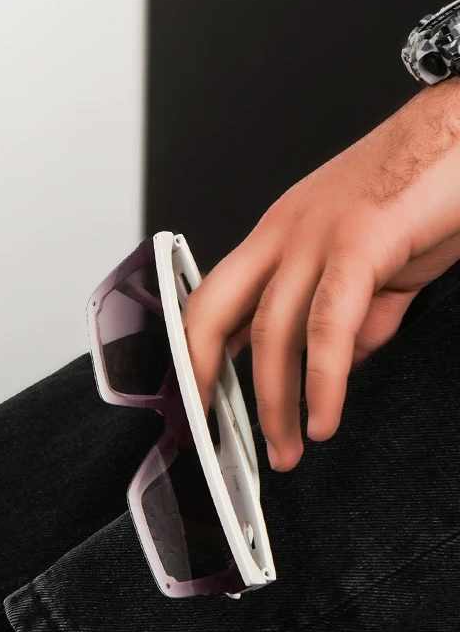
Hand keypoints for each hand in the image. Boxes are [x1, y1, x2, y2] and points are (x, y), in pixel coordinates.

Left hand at [184, 78, 459, 470]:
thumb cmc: (434, 182)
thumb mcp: (382, 261)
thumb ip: (360, 315)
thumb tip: (346, 360)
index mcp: (280, 234)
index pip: (215, 300)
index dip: (198, 354)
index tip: (200, 400)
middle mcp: (284, 233)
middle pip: (214, 313)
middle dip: (203, 378)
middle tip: (210, 433)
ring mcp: (316, 236)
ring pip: (270, 333)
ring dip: (274, 403)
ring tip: (285, 450)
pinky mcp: (359, 243)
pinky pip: (327, 327)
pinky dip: (322, 382)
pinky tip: (323, 418)